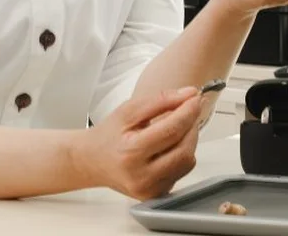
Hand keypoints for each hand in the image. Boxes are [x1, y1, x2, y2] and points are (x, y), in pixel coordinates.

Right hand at [74, 87, 203, 200]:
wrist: (92, 162)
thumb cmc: (109, 135)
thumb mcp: (128, 111)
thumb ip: (160, 100)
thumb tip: (190, 94)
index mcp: (130, 153)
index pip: (171, 131)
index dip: (188, 112)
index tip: (195, 99)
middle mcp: (140, 176)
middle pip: (184, 149)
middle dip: (191, 126)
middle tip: (187, 111)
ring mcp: (149, 189)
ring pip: (187, 162)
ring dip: (189, 140)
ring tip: (176, 128)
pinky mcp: (156, 194)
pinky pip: (182, 172)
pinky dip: (182, 155)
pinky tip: (169, 146)